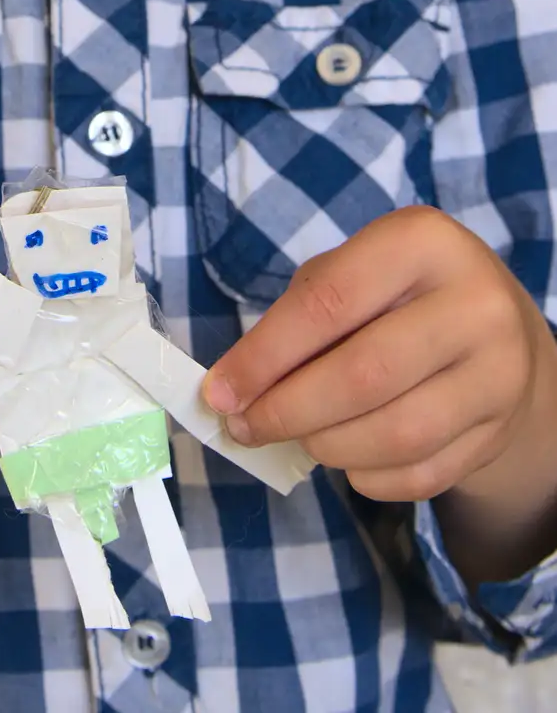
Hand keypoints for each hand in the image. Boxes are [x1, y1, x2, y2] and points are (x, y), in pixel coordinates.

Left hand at [203, 207, 556, 504]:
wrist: (500, 331)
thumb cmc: (402, 294)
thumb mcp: (357, 270)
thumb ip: (299, 317)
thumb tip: (237, 387)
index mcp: (424, 243)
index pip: (329, 303)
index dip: (264, 355)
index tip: (219, 392)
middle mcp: (473, 305)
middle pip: (363, 375)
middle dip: (287, 410)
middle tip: (244, 426)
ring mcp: (498, 373)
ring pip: (395, 435)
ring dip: (325, 446)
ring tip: (294, 436)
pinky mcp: (499, 430)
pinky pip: (421, 473)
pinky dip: (368, 475)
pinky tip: (346, 456)